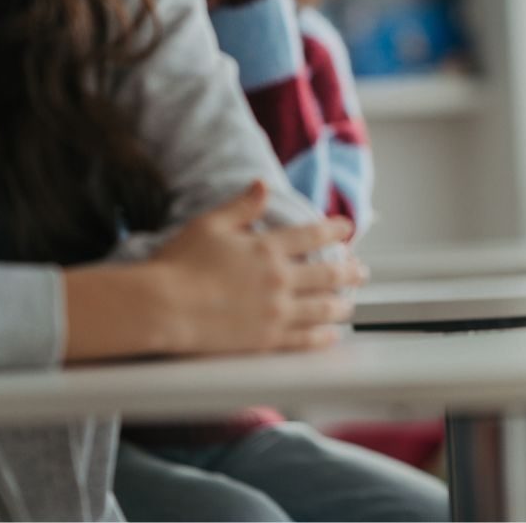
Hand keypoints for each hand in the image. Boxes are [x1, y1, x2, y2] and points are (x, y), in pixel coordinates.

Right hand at [148, 181, 363, 354]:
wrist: (162, 307)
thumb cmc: (179, 263)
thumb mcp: (210, 224)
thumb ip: (242, 206)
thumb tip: (263, 184)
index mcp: (267, 248)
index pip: (311, 235)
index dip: (333, 230)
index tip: (348, 228)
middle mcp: (278, 279)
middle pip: (326, 273)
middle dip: (349, 271)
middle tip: (362, 271)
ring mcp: (275, 312)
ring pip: (321, 308)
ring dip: (341, 304)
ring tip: (351, 304)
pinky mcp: (266, 340)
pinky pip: (304, 340)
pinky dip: (322, 337)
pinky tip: (331, 335)